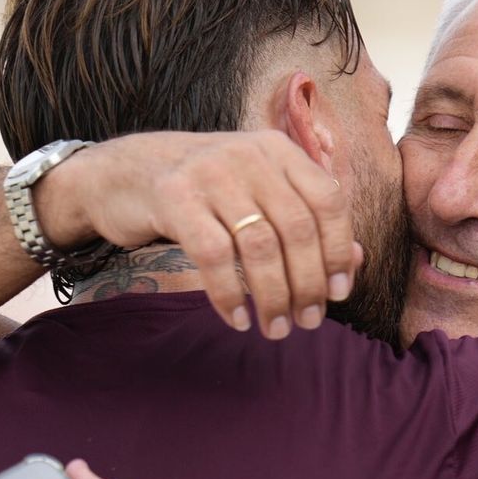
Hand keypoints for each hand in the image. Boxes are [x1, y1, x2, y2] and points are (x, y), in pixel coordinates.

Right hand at [35, 131, 358, 338]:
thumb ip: (305, 221)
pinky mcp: (174, 196)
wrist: (122, 173)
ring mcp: (210, 172)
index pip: (328, 200)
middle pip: (297, 228)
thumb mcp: (256, 194)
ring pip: (260, 245)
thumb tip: (355, 262)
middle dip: (307, 284)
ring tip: (275, 328)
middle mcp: (248, 154)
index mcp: (278, 150)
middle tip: (307, 322)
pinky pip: (215, 256)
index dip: (339, 251)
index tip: (338, 293)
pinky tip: (238, 318)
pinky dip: (231, 294)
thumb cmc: (203, 192)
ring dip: (273, 296)